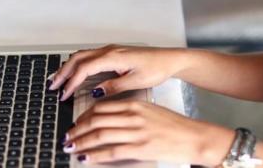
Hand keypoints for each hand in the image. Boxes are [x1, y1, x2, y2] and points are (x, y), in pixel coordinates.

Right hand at [49, 45, 188, 100]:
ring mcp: (110, 51)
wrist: (169, 59)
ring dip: (68, 68)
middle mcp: (109, 51)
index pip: (84, 69)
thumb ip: (114, 86)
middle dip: (63, 73)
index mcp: (113, 57)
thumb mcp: (136, 81)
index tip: (64, 94)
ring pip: (81, 56)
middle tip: (52, 87)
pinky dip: (77, 65)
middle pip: (77, 59)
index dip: (71, 82)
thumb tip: (96, 92)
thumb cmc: (157, 68)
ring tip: (58, 81)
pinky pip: (89, 56)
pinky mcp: (112, 53)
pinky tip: (74, 73)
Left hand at [62, 100, 234, 165]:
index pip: (100, 108)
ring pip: (99, 135)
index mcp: (134, 104)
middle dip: (77, 130)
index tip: (75, 124)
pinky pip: (111, 152)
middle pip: (95, 120)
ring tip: (71, 147)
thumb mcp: (150, 110)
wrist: (195, 137)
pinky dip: (94, 155)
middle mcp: (133, 116)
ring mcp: (136, 132)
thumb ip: (129, 112)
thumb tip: (108, 119)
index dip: (83, 117)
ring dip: (81, 142)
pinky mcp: (140, 148)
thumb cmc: (175, 126)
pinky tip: (86, 158)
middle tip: (68, 136)